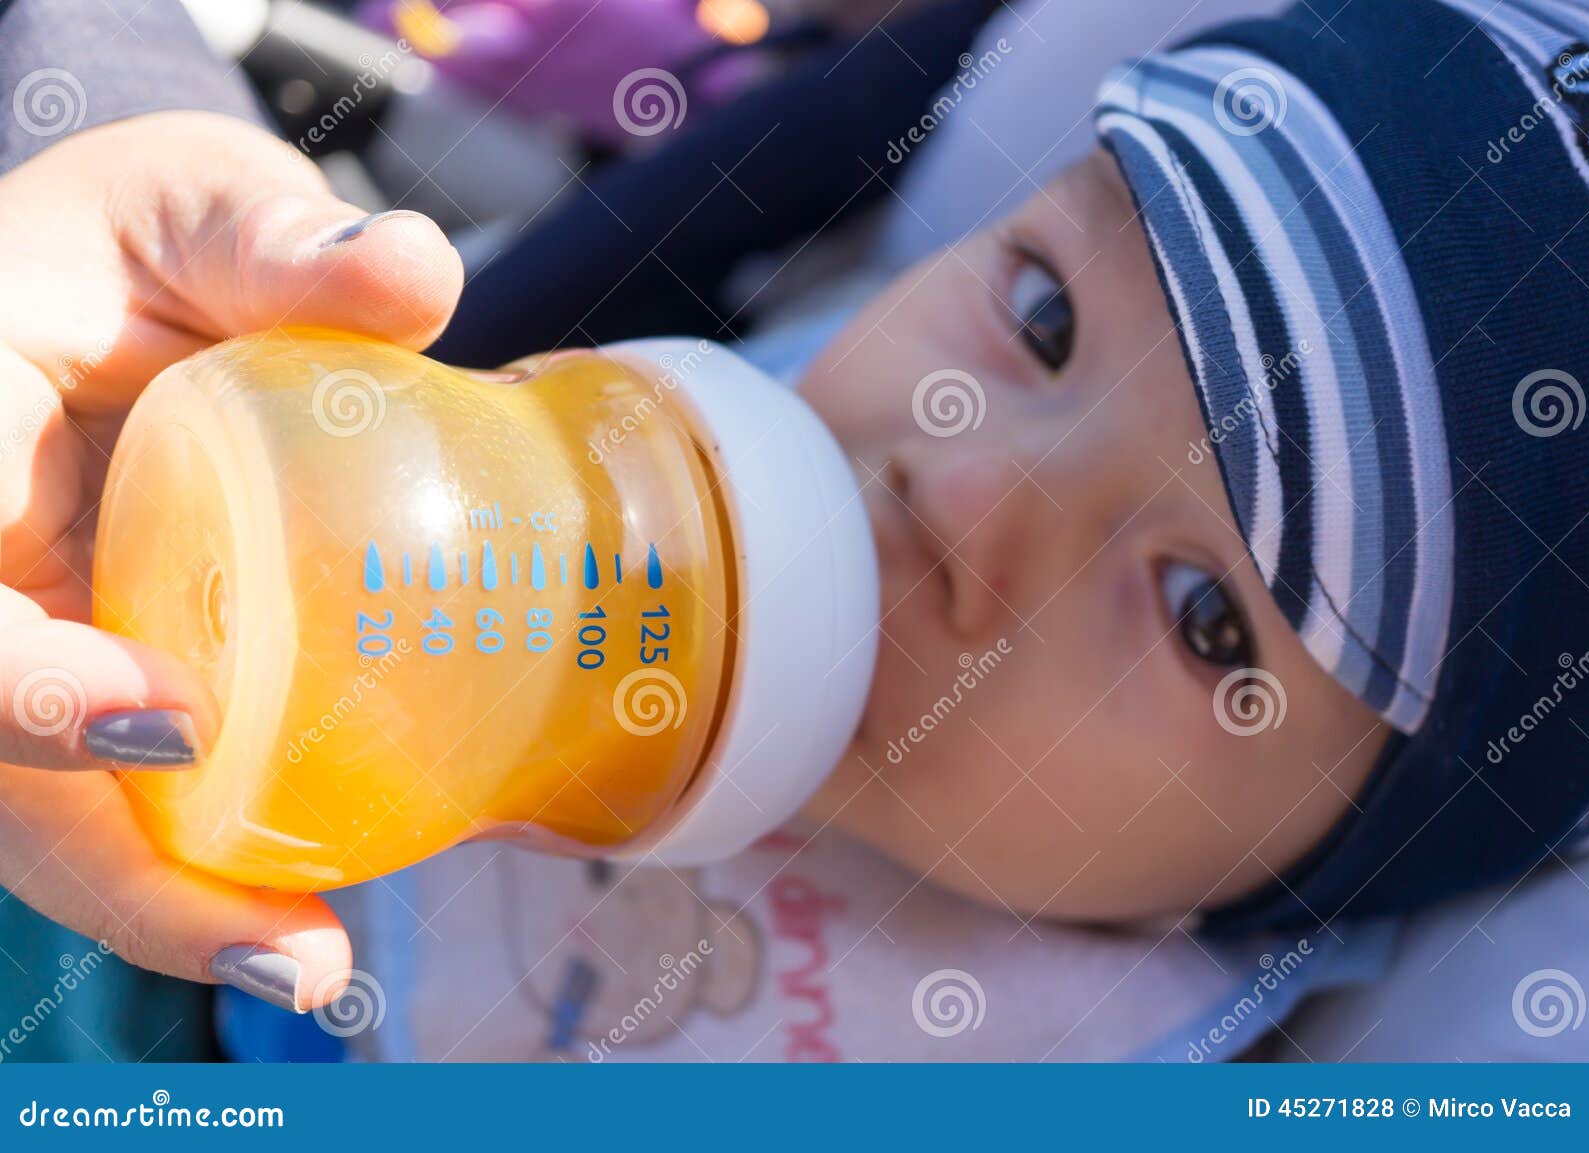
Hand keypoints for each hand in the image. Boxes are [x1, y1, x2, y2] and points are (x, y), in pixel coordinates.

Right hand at [0, 111, 462, 1010]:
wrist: (135, 280)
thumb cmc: (150, 237)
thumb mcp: (199, 207)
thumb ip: (281, 240)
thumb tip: (410, 275)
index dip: (19, 683)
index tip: (172, 720)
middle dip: (120, 879)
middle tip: (295, 960)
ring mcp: (29, 641)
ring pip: (49, 815)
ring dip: (173, 911)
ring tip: (317, 972)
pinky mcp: (101, 680)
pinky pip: (129, 798)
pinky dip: (208, 867)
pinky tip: (315, 912)